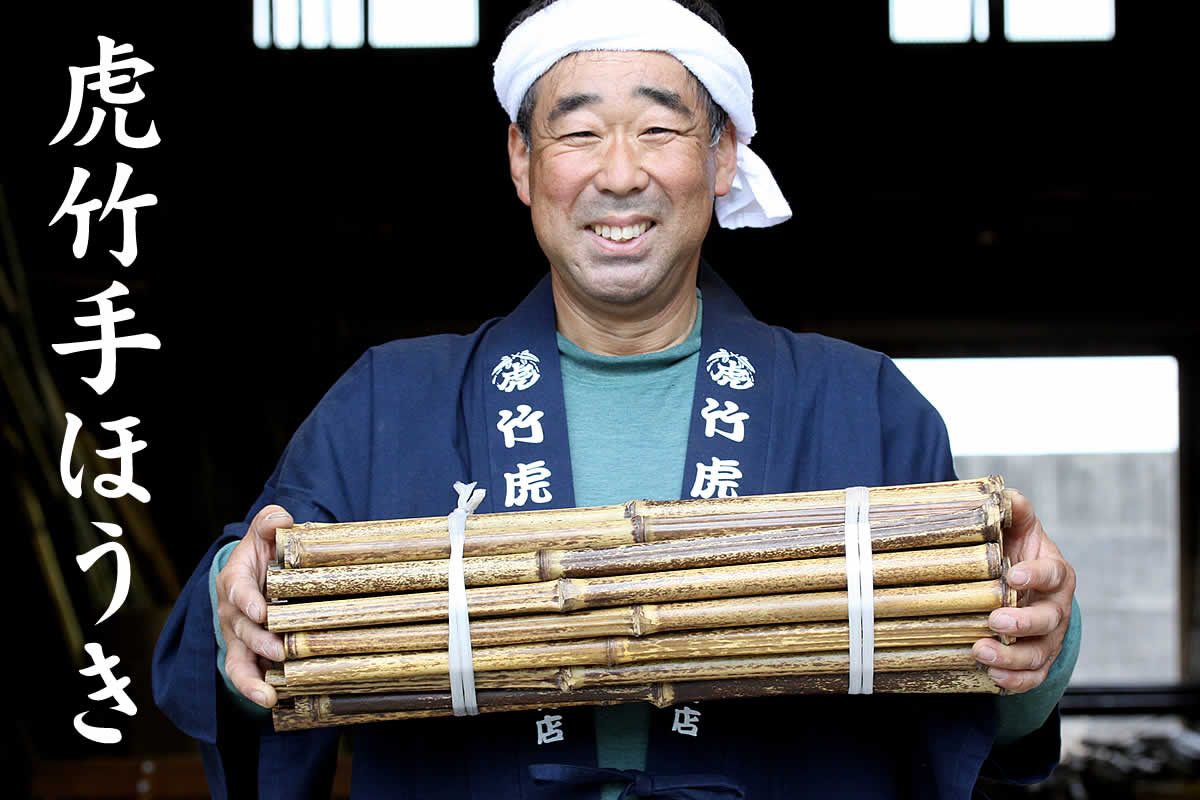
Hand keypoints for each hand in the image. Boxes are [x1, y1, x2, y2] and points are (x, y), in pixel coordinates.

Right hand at [215, 504, 291, 707]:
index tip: (262, 611)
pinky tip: (271, 702)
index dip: (248, 602)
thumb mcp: (265, 533)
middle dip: (260, 641)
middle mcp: (232, 612)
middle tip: (280, 651)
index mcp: (235, 580)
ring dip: (251, 678)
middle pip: (242, 630)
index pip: (238, 591)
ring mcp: (237, 636)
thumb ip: (270, 522)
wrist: (257, 573)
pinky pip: (244, 675)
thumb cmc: (265, 553)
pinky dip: (253, 690)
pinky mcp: (246, 654)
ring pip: (237, 660)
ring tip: (269, 694)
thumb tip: (281, 520)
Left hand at [972, 489, 1075, 692]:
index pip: (1052, 574)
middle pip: (1049, 620)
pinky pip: (1033, 676)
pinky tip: (993, 679)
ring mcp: (1049, 637)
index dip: (1036, 575)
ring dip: (1013, 657)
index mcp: (1055, 573)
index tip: (1013, 575)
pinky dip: (1016, 681)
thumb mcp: (1018, 530)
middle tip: (996, 621)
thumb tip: (1006, 495)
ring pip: (1039, 654)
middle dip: (1024, 623)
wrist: (1023, 585)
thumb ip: (1014, 512)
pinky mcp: (1037, 659)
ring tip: (982, 652)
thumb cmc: (1018, 554)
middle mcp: (1056, 607)